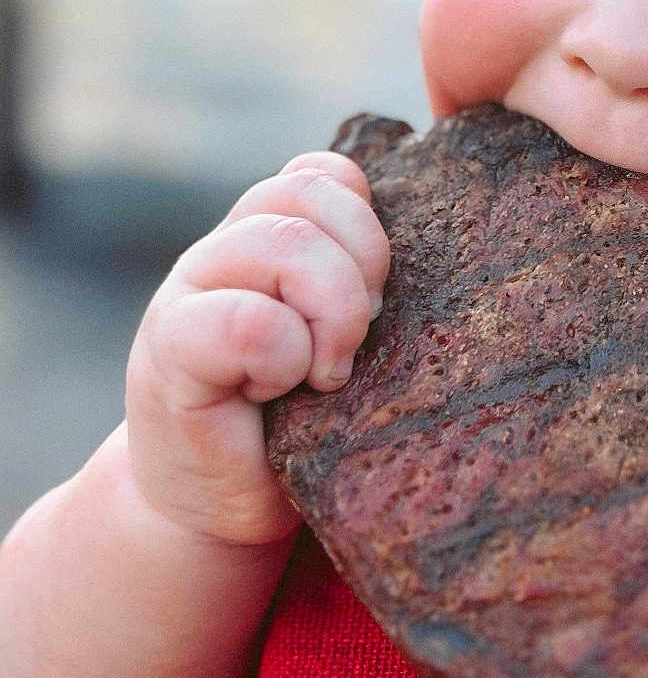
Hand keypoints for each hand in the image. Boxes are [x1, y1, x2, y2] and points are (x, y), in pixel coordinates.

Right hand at [125, 153, 389, 546]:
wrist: (219, 504)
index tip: (379, 294)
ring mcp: (189, 290)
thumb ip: (366, 279)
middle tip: (362, 336)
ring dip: (331, 312)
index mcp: (270, 232)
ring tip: (328, 370)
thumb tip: (449, 244)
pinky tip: (279, 392)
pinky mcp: (169, 349)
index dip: (367, 222)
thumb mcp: (347, 336)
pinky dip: (284, 357)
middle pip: (309, 195)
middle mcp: (225, 247)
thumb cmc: (303, 417)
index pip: (326, 173)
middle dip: (362, 265)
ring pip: (283, 242)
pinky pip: (247, 321)